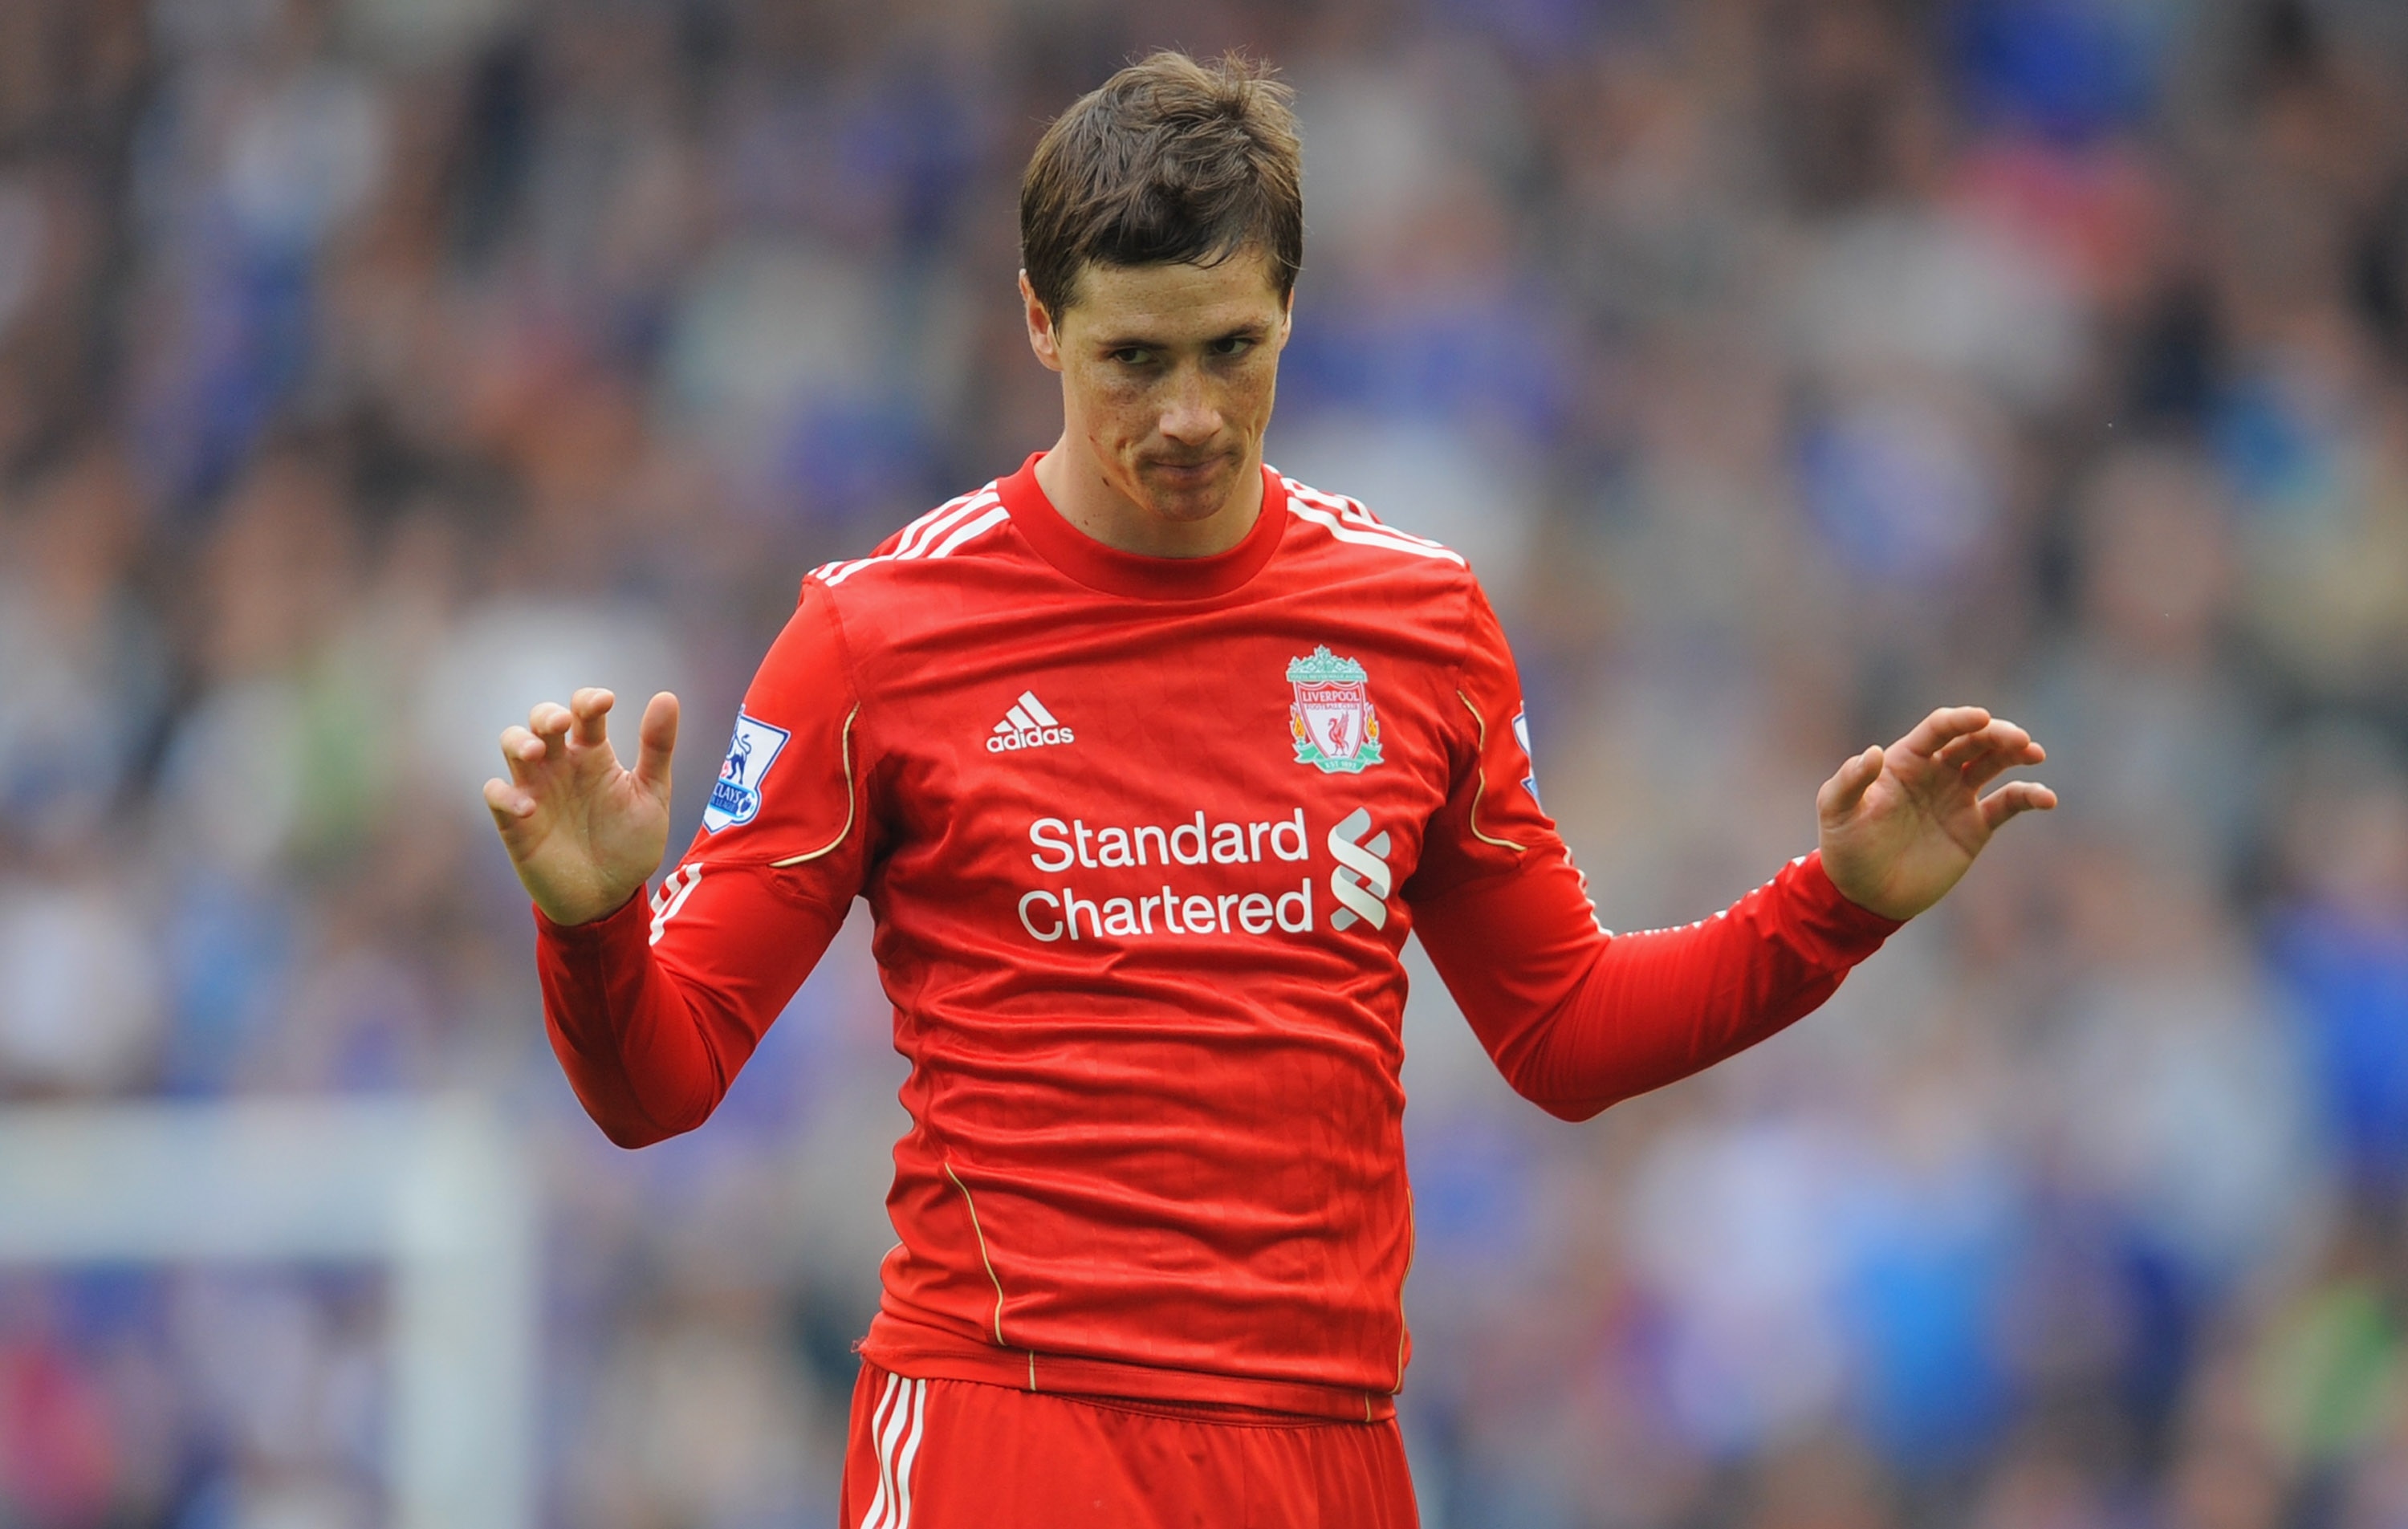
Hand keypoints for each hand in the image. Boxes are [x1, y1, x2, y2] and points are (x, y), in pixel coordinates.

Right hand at [483, 688, 680, 925]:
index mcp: (594, 754)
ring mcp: (536, 790)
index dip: (589, 699)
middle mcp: (561, 765)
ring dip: (519, 741)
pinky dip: (506, 794)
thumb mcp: (652, 796)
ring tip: (537, 753)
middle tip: (562, 724)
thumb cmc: (630, 844)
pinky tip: (529, 809)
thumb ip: (657, 749)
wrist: (610, 897)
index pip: (584, 712)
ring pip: (512, 745)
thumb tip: (667, 697)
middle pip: (540, 720)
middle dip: (546, 714)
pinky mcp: (515, 821)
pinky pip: (496, 793)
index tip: (604, 702)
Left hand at [1816, 705, 2055, 920]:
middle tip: (2020, 740)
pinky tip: (2047, 798)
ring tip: (2035, 753)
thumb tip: (1872, 753)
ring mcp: (1958, 796)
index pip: (1939, 728)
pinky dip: (2029, 796)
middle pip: (1973, 740)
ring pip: (1995, 763)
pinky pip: (2008, 803)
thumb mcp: (1836, 812)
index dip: (1961, 720)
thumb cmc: (1845, 848)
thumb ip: (1850, 781)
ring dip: (2016, 753)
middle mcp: (1935, 771)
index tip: (1983, 718)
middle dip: (1998, 734)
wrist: (1864, 895)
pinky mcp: (1975, 826)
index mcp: (1905, 760)